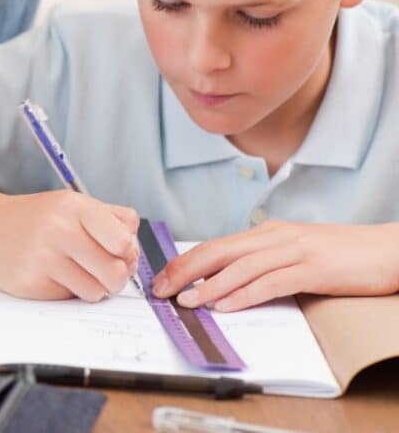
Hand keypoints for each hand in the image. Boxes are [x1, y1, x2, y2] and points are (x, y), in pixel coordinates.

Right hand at [0, 190, 139, 301]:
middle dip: (115, 277)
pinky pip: (69, 299)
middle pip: (115, 272)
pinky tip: (54, 276)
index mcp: (73, 207)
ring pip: (95, 291)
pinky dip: (68, 291)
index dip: (127, 252)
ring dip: (93, 287)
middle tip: (103, 271)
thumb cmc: (37, 218)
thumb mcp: (72, 205)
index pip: (123, 239)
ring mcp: (42, 258)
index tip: (117, 251)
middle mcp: (57, 230)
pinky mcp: (31, 284)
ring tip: (78, 273)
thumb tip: (134, 252)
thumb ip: (111, 220)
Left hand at [153, 221, 398, 311]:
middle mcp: (275, 236)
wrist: (388, 249)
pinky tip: (227, 304)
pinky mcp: (313, 268)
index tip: (162, 278)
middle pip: (219, 251)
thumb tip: (228, 280)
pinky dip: (245, 294)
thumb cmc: (342, 254)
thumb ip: (263, 262)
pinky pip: (272, 282)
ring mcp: (294, 251)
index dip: (185, 262)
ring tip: (187, 302)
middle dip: (185, 271)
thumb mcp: (294, 252)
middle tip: (161, 290)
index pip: (216, 245)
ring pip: (241, 266)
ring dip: (210, 285)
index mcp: (267, 232)